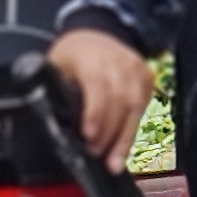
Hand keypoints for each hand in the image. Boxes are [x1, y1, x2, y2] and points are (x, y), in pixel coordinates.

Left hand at [49, 26, 155, 165]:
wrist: (95, 34)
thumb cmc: (72, 54)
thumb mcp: (55, 66)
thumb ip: (53, 90)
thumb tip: (49, 120)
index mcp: (91, 57)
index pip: (97, 85)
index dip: (95, 113)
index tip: (88, 136)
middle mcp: (117, 61)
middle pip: (120, 100)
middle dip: (109, 133)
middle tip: (96, 155)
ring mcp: (135, 68)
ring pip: (135, 107)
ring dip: (124, 138)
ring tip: (114, 162)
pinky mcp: (146, 77)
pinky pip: (142, 107)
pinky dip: (133, 129)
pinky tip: (123, 146)